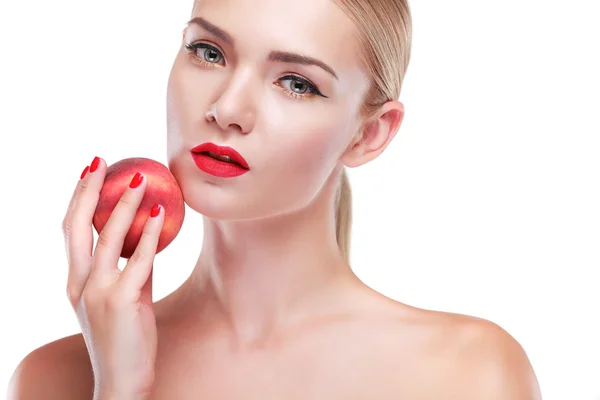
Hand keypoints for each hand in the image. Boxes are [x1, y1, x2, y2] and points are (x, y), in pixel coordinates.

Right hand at [62, 157, 163, 398]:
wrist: (123, 379)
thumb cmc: (125, 337)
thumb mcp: (123, 297)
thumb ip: (130, 269)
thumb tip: (148, 239)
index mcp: (74, 282)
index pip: (70, 230)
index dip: (77, 198)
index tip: (90, 172)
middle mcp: (78, 283)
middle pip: (77, 226)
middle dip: (87, 190)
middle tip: (102, 162)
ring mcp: (97, 292)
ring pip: (107, 238)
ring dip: (124, 204)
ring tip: (139, 178)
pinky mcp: (121, 301)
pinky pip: (139, 260)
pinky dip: (149, 234)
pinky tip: (160, 213)